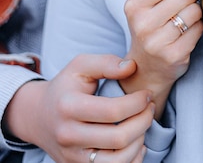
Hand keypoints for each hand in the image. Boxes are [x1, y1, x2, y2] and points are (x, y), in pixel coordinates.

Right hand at [4, 54, 153, 162]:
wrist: (39, 115)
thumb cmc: (66, 87)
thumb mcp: (80, 66)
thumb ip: (106, 63)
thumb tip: (131, 67)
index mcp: (69, 107)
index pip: (113, 110)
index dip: (138, 103)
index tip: (147, 94)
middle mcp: (68, 135)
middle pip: (118, 138)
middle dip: (143, 122)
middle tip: (150, 109)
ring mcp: (72, 156)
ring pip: (117, 161)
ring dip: (139, 142)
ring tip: (142, 125)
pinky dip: (131, 160)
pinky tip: (135, 143)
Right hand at [122, 0, 202, 117]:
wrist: (146, 67)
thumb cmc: (153, 22)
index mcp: (134, 3)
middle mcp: (141, 23)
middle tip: (184, 6)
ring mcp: (156, 42)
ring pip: (195, 12)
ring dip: (196, 14)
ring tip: (186, 20)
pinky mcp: (172, 56)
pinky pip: (199, 31)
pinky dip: (198, 30)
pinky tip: (188, 34)